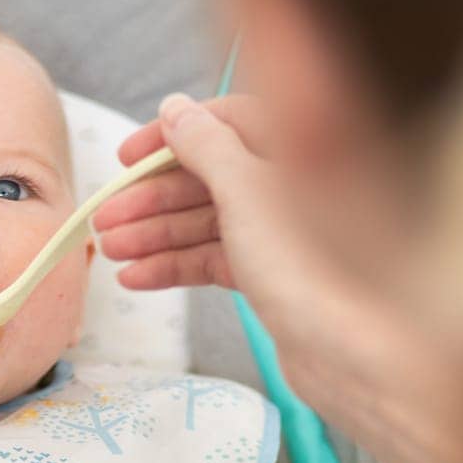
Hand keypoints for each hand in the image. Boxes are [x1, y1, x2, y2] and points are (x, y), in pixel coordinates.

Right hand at [94, 92, 462, 462]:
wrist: (357, 354)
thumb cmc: (312, 262)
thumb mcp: (247, 189)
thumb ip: (206, 145)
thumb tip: (176, 109)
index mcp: (303, 142)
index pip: (227, 119)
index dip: (172, 136)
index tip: (125, 158)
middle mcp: (300, 180)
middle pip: (213, 174)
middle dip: (154, 197)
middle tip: (105, 220)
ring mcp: (290, 231)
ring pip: (211, 221)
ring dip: (157, 234)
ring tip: (110, 253)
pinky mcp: (279, 276)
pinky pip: (219, 260)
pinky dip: (179, 267)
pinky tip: (138, 279)